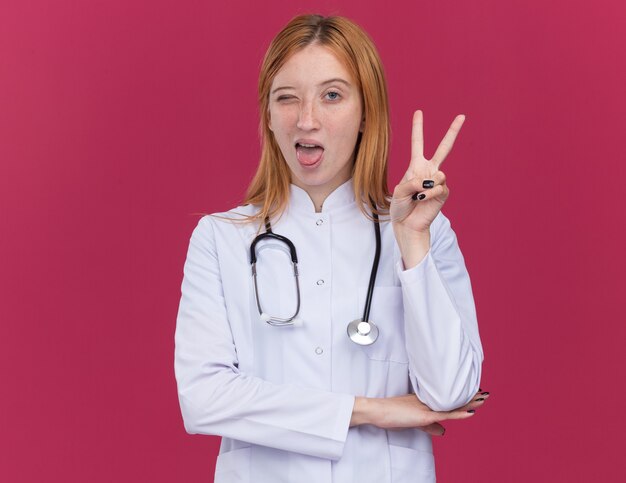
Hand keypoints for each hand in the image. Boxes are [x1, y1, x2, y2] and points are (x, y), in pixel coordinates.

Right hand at [350, 389, 489, 436]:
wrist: (377, 410)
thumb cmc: (391, 414)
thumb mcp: (414, 421)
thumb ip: (430, 426)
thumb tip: (444, 431)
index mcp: (426, 401)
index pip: (448, 399)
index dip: (461, 396)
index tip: (474, 392)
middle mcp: (429, 401)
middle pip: (453, 399)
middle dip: (470, 396)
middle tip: (484, 392)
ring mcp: (427, 407)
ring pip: (452, 404)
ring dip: (470, 401)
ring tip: (483, 397)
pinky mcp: (425, 415)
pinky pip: (446, 415)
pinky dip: (459, 414)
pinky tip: (471, 412)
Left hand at [390, 110, 464, 267]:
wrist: (407, 224)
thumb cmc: (400, 207)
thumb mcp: (398, 191)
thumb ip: (411, 182)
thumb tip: (429, 181)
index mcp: (416, 166)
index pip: (418, 143)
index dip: (418, 128)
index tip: (419, 112)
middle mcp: (429, 171)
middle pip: (444, 148)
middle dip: (453, 131)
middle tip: (462, 116)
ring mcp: (438, 182)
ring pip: (439, 174)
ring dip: (425, 186)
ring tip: (417, 196)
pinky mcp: (443, 193)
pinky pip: (440, 187)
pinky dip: (429, 193)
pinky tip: (422, 199)